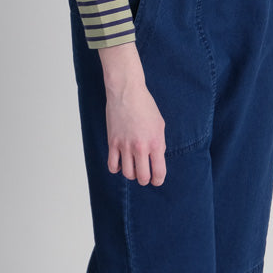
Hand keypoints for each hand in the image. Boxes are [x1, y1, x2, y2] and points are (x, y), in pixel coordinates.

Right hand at [98, 42, 166, 184]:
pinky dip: (117, 168)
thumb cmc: (145, 106)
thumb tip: (157, 158)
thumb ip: (159, 143)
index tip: (156, 180)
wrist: (127, 92)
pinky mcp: (112, 142)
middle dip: (145, 179)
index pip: (158, 172)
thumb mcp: (160, 125)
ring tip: (133, 167)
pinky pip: (112, 165)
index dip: (158, 180)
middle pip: (142, 177)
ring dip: (131, 174)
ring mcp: (125, 146)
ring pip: (127, 174)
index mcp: (156, 142)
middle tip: (145, 175)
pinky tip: (121, 162)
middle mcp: (141, 147)